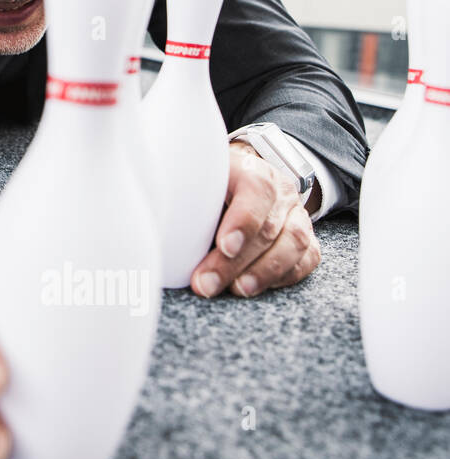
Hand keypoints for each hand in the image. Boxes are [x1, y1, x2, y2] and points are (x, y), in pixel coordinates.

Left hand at [191, 141, 321, 297]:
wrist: (243, 173)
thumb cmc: (209, 182)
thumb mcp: (193, 178)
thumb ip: (180, 195)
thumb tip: (152, 226)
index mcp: (249, 169)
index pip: (255, 189)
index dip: (242, 220)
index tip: (224, 246)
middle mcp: (279, 189)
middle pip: (267, 227)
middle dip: (235, 262)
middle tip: (205, 283)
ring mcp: (295, 213)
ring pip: (293, 243)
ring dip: (263, 273)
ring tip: (236, 290)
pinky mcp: (304, 236)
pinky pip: (306, 259)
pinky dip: (283, 277)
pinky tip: (255, 288)